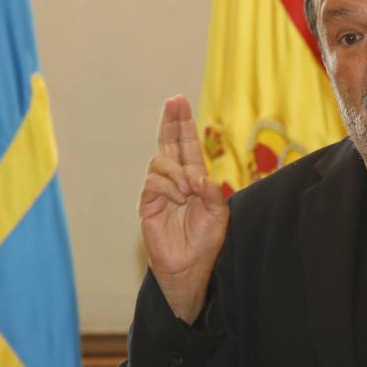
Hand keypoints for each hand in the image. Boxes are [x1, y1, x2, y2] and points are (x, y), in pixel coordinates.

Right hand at [139, 95, 229, 323]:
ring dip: (177, 171)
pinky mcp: (148, 204)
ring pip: (160, 162)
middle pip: (168, 143)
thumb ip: (212, 192)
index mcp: (193, 178)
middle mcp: (174, 180)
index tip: (178, 101)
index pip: (185, 145)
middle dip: (171, 122)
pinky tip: (179, 197)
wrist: (190, 265)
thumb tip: (196, 175)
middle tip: (173, 102)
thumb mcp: (218, 214)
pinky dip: (169, 186)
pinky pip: (153, 183)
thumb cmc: (205, 240)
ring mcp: (159, 190)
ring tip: (189, 190)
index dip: (182, 124)